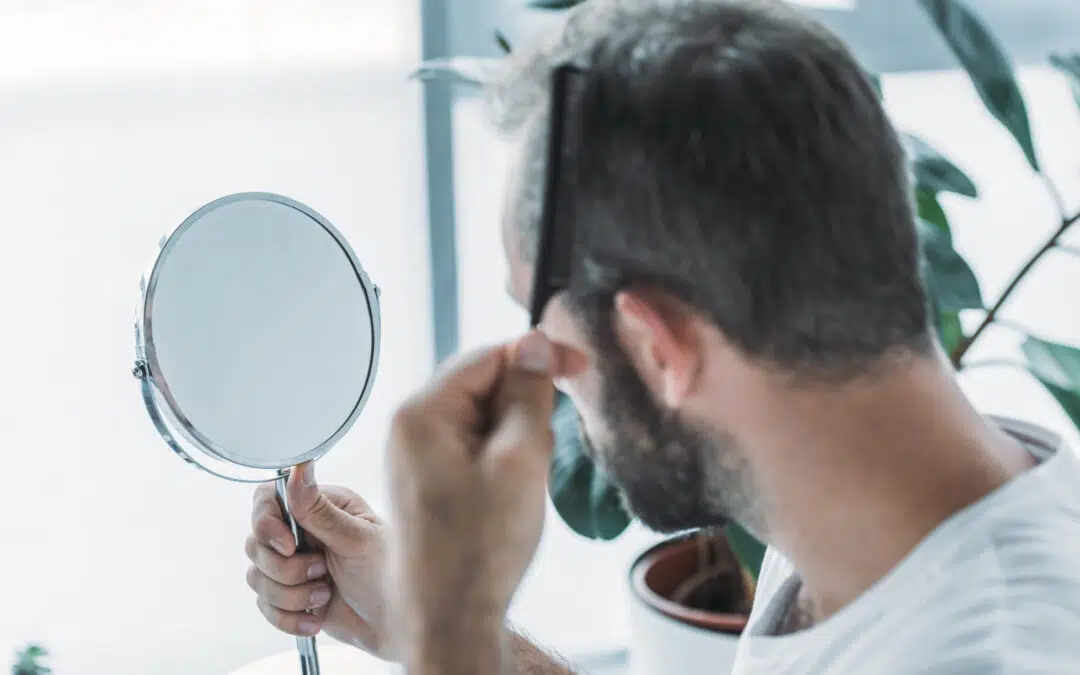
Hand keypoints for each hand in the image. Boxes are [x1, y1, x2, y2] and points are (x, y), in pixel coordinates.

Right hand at [245, 465, 397, 658]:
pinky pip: (265, 605)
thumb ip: (320, 511)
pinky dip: (288, 617)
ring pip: (256, 576)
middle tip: (322, 573)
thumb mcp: (357, 540)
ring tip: (325, 596)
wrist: (396, 625)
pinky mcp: (291, 594)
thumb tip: (299, 469)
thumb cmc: (390, 575)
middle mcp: (304, 531)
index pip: (268, 500)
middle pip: (256, 542)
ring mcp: (295, 563)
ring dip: (290, 595)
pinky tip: (316, 617)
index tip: (289, 547)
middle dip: (286, 569)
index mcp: (322, 506)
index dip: (267, 524)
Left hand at [387, 331, 555, 642]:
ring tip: (527, 480)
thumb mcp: (520, 460)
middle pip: (480, 384)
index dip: (537, 356)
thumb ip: (527, 394)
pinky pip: (471, 446)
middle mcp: (408, 428)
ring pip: (480, 417)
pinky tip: (513, 490)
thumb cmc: (478, 552)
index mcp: (422, 415)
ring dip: (516, 434)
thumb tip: (530, 344)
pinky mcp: (426, 480)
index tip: (579, 366)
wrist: (450, 621)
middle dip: (524, 403)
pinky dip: (502, 457)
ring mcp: (414, 456)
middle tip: (552, 441)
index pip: (486, 356)